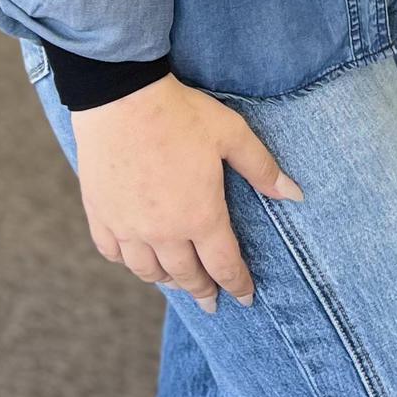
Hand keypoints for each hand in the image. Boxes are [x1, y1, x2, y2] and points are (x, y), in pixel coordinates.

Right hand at [71, 74, 303, 313]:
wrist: (120, 96)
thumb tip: (295, 195)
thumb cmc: (179, 114)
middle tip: (211, 301)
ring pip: (149, 271)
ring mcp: (128, 227)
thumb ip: (262, 168)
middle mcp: (164, 232)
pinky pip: (113, 253)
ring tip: (176, 281)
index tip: (246, 298)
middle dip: (203, 290)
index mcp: (200, 216)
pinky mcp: (101, 215)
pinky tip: (135, 258)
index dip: (238, 284)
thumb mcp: (231, 134)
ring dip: (167, 280)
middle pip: (187, 276)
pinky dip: (127, 261)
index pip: (224, 265)